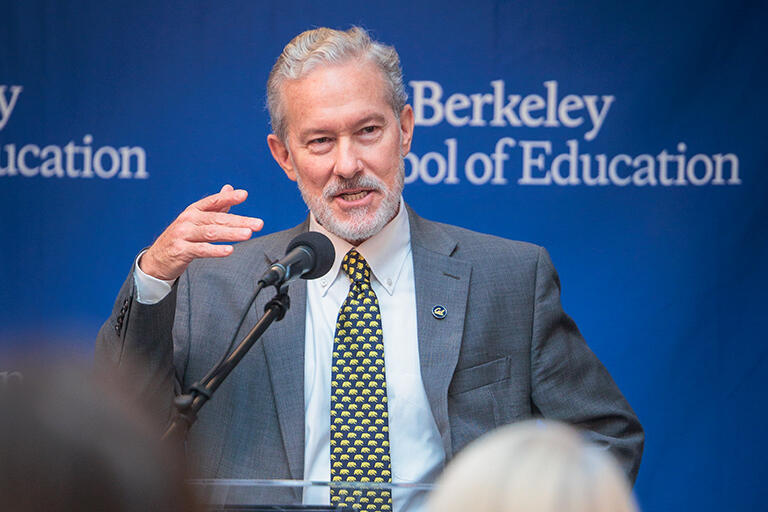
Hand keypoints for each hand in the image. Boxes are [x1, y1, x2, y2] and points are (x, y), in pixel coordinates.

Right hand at [139, 184, 263, 280]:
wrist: (158, 259)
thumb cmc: (181, 238)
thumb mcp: (196, 219)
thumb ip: (215, 206)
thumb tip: (230, 188)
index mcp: (194, 211)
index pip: (213, 201)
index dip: (228, 197)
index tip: (244, 195)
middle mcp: (188, 220)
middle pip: (217, 219)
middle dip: (240, 221)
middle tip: (257, 224)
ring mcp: (183, 234)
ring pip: (211, 233)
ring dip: (231, 233)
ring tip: (248, 234)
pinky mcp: (181, 250)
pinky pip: (201, 249)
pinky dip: (216, 250)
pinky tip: (229, 250)